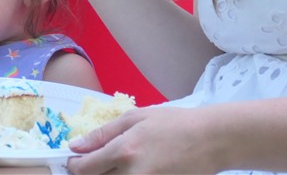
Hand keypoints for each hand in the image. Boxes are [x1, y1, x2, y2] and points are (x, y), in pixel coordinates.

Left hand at [66, 106, 222, 174]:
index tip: (75, 161)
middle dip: (91, 174)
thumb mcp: (137, 118)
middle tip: (97, 163)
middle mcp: (132, 174)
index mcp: (125, 151)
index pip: (85, 168)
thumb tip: (76, 146)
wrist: (211, 140)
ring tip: (116, 167)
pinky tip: (133, 170)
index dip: (74, 166)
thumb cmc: (175, 123)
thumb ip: (104, 133)